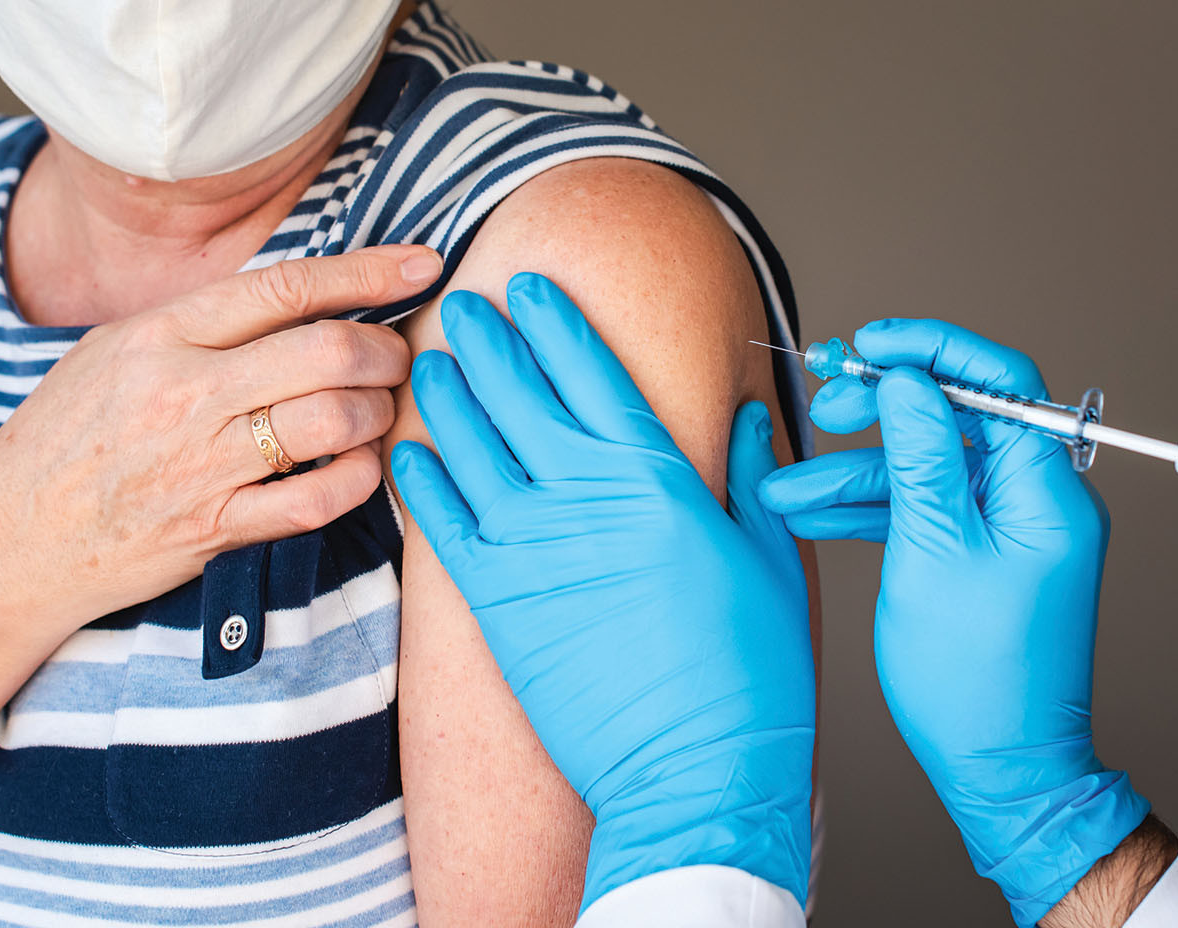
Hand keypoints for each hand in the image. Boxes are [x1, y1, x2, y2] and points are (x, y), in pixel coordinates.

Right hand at [0, 244, 439, 628]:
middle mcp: (187, 394)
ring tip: (377, 410)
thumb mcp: (118, 350)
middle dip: (387, 350)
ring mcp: (205, 464)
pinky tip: (360, 464)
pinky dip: (359, 476)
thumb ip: (206, 321)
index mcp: (162, 335)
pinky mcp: (219, 528)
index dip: (368, 271)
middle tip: (397, 357)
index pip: (286, 286)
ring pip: (335, 420)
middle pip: (329, 350)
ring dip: (379, 412)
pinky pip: (320, 498)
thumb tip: (305, 293)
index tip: (422, 264)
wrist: (15, 540)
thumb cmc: (72, 435)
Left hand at [390, 273, 813, 911]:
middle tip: (462, 305)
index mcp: (659, 480)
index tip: (531, 286)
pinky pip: (443, 525)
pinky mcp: (498, 605)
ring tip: (426, 361)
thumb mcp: (771, 561)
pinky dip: (421, 482)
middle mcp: (587, 499)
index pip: (594, 374)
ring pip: (470, 448)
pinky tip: (407, 452)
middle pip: (521, 396)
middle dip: (488, 342)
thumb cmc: (751, 674)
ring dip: (446, 398)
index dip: (557, 323)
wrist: (696, 770)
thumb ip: (751, 479)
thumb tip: (747, 413)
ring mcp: (534, 549)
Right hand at [758, 318, 1148, 926]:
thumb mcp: (933, 549)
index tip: (870, 344)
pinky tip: (812, 513)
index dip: (932, 349)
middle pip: (958, 418)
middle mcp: (1040, 500)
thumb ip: (920, 453)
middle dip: (883, 408)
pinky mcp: (987, 559)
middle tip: (824, 404)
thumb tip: (910, 379)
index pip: (999, 380)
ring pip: (930, 469)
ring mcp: (1014, 531)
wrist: (1003, 769)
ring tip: (787, 486)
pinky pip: (930, 512)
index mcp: (1048, 488)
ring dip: (858, 473)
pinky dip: (874, 511)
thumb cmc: (977, 678)